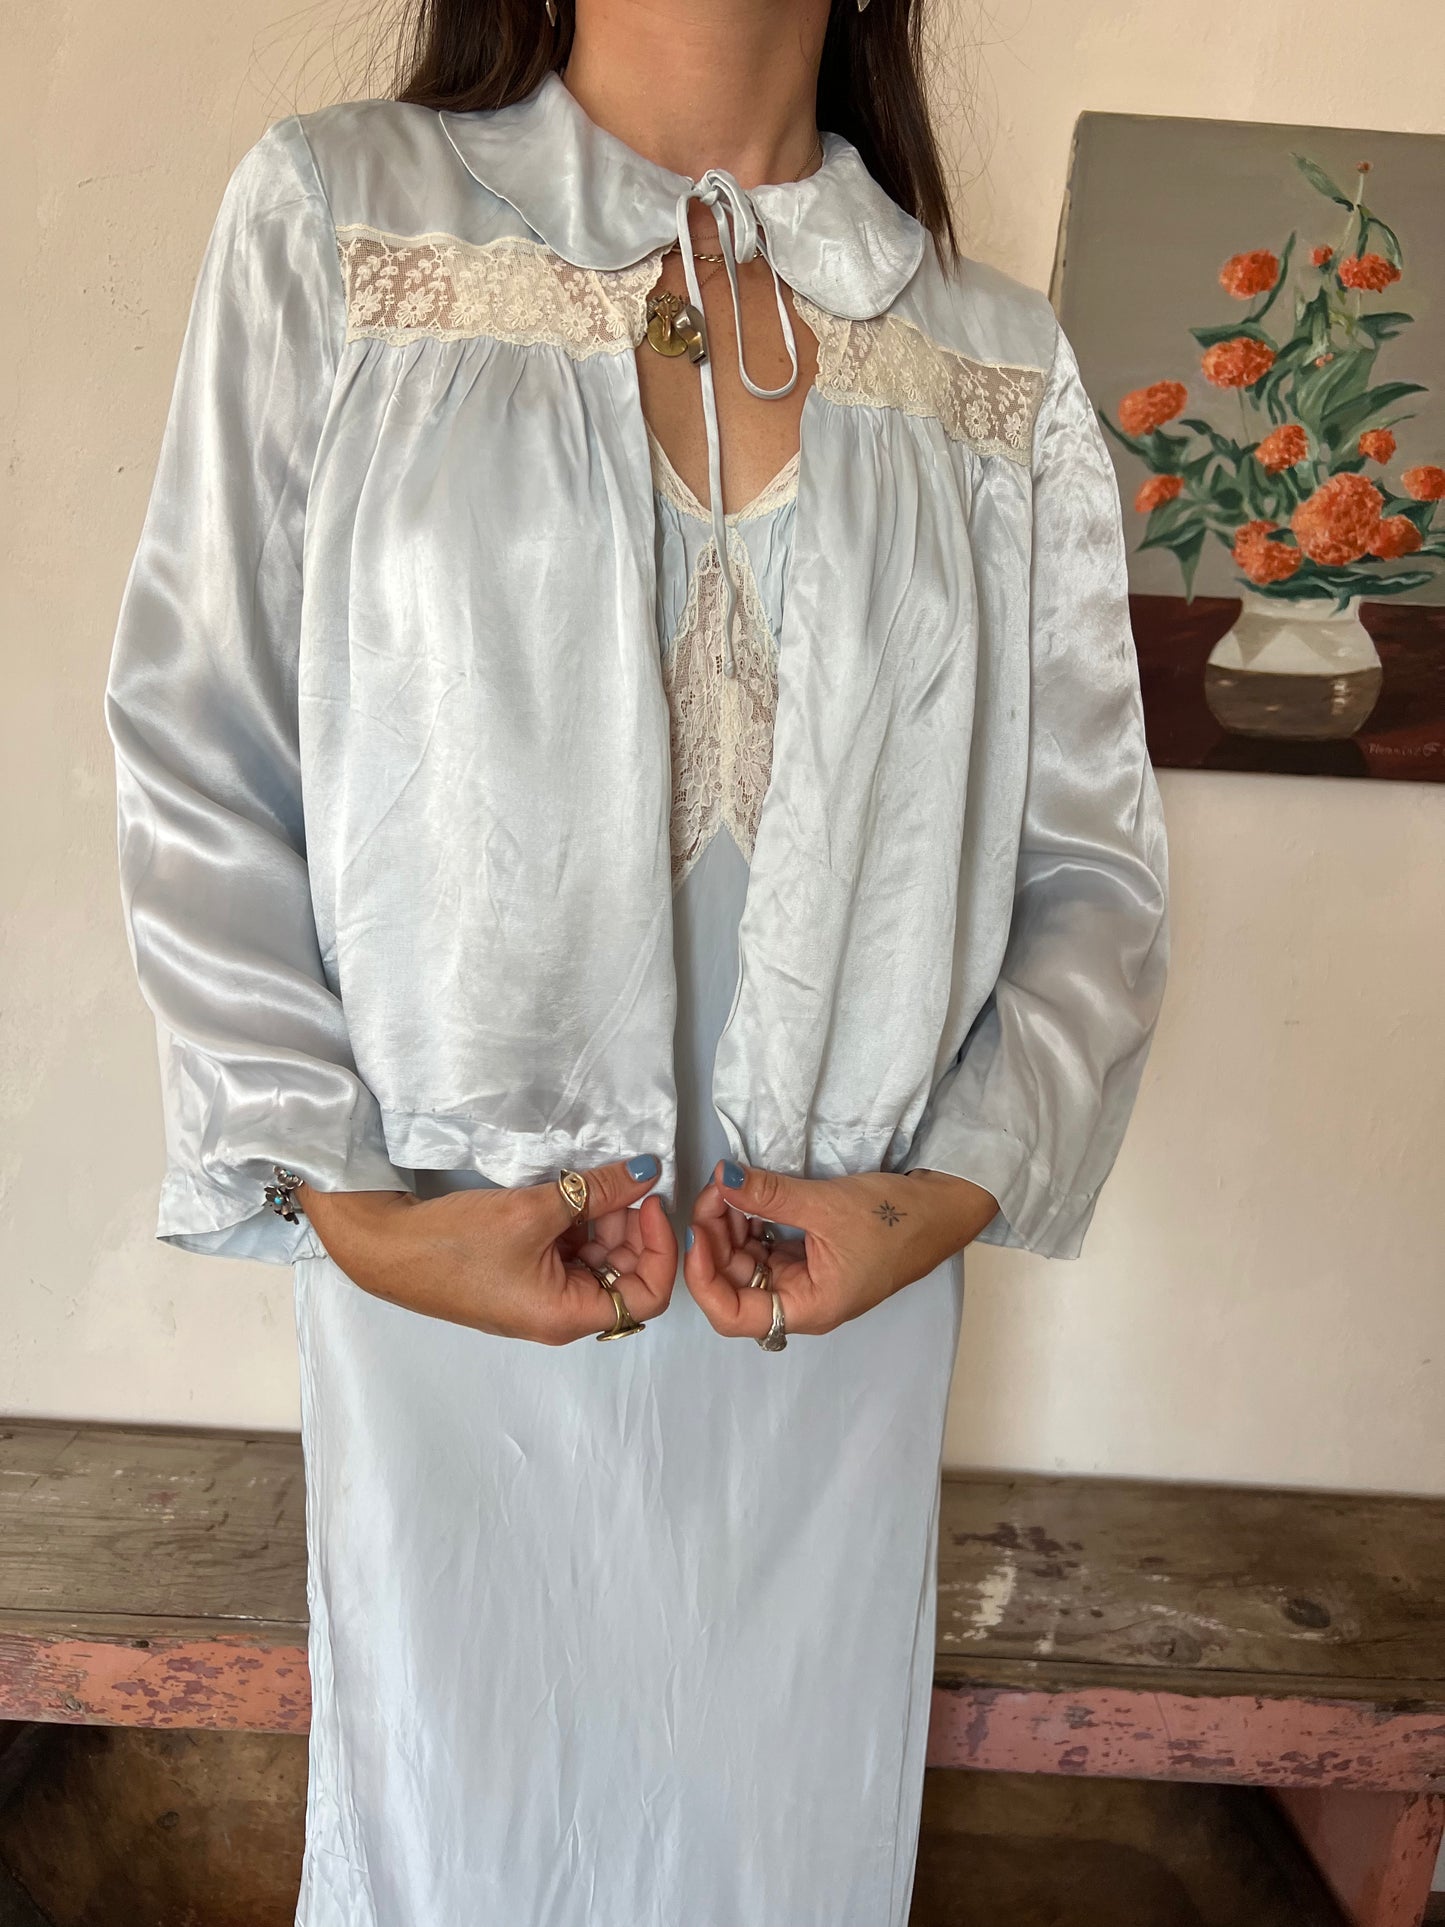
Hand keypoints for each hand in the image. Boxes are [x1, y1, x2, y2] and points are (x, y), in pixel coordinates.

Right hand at [296, 1157, 676, 1343]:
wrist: (388, 1249)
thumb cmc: (455, 1243)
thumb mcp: (534, 1210)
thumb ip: (598, 1190)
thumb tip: (645, 1171)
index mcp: (568, 1315)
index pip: (648, 1295)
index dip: (660, 1247)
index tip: (650, 1202)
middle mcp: (561, 1315)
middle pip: (625, 1276)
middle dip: (631, 1227)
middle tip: (622, 1182)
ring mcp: (542, 1299)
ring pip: (598, 1261)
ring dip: (604, 1222)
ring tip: (591, 1183)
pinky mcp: (525, 1279)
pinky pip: (569, 1255)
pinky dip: (578, 1225)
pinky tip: (568, 1194)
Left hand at [684, 1161, 998, 1339]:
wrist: (942, 1207)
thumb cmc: (894, 1219)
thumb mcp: (827, 1205)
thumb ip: (769, 1194)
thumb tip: (721, 1177)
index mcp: (807, 1308)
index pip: (732, 1316)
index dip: (703, 1278)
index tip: (695, 1233)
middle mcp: (801, 1301)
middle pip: (735, 1284)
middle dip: (716, 1239)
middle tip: (714, 1191)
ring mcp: (805, 1279)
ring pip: (747, 1262)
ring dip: (731, 1227)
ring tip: (729, 1187)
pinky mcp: (811, 1257)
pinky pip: (766, 1246)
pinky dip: (751, 1221)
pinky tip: (746, 1194)